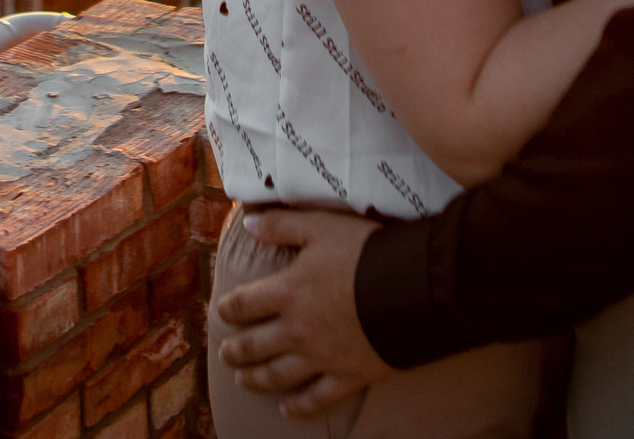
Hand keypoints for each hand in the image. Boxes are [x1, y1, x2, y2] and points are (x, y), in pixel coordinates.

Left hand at [211, 209, 392, 417]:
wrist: (412, 288)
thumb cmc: (366, 252)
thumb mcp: (321, 226)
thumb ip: (282, 225)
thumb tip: (249, 224)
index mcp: (287, 291)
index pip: (243, 304)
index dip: (228, 309)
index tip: (221, 312)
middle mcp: (297, 329)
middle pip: (255, 346)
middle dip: (235, 351)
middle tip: (225, 354)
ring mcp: (321, 357)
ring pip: (278, 375)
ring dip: (256, 379)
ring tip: (243, 381)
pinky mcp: (348, 375)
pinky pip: (317, 398)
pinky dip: (299, 406)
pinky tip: (287, 410)